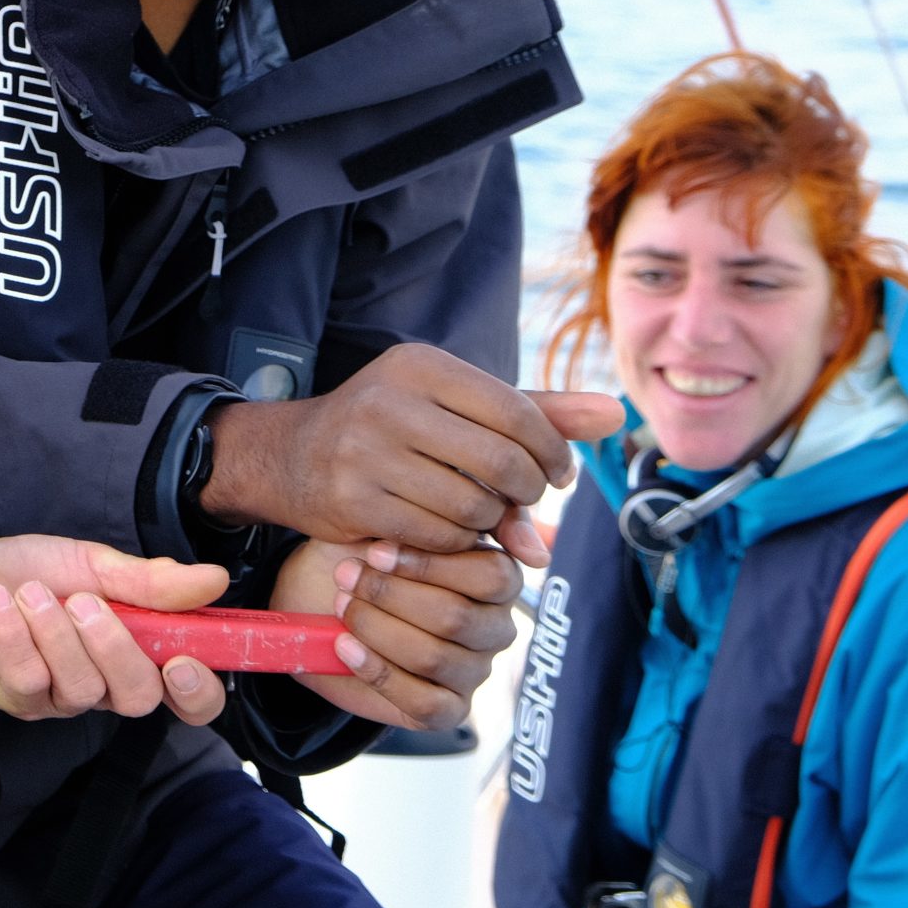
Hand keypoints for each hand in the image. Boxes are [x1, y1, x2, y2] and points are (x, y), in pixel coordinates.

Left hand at [0, 534, 229, 724]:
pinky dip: (14, 635)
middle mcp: (105, 685)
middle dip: (114, 649)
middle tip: (84, 602)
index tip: (182, 661)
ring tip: (30, 592)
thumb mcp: (94, 564)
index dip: (198, 692)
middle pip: (138, 698)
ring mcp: (60, 699)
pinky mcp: (16, 701)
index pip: (191, 697)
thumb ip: (151, 582)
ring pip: (80, 690)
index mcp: (137, 652)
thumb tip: (214, 580)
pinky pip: (28, 681)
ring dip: (55, 634)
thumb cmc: (31, 569)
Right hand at [200, 344, 622, 567]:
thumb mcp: (453, 403)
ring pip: (472, 504)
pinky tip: (447, 530)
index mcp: (422, 365)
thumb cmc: (390, 427)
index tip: (556, 473)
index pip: (518, 411)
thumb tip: (618, 414)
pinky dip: (456, 542)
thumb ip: (535, 408)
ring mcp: (366, 452)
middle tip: (523, 501)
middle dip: (526, 491)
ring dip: (490, 521)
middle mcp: (390, 401)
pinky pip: (438, 534)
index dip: (552, 451)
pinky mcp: (354, 502)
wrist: (289, 457)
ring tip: (480, 514)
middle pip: (501, 462)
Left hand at [270, 536, 521, 729]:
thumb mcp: (385, 524)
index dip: (430, 565)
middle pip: (459, 618)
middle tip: (345, 577)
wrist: (313, 597)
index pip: (493, 576)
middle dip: (391, 596)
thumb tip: (499, 531)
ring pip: (436, 658)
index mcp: (497, 577)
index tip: (374, 551)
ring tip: (340, 606)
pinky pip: (426, 703)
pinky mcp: (449, 708)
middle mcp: (495, 625)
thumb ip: (431, 516)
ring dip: (377, 629)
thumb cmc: (359, 556)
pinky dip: (379, 673)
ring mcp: (474, 670)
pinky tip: (344, 647)